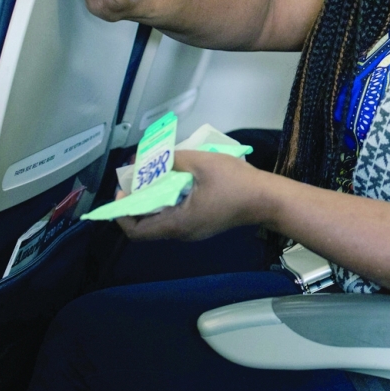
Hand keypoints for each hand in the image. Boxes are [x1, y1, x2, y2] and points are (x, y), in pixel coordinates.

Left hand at [116, 150, 267, 241]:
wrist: (267, 199)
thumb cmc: (235, 183)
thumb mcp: (201, 162)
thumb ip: (174, 159)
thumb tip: (152, 158)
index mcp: (178, 223)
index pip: (136, 230)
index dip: (122, 213)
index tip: (122, 191)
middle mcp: (182, 232)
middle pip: (147, 225)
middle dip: (137, 202)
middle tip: (136, 178)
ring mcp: (193, 230)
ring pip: (162, 220)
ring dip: (153, 200)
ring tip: (153, 176)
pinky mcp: (203, 224)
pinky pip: (176, 216)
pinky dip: (168, 201)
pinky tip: (174, 181)